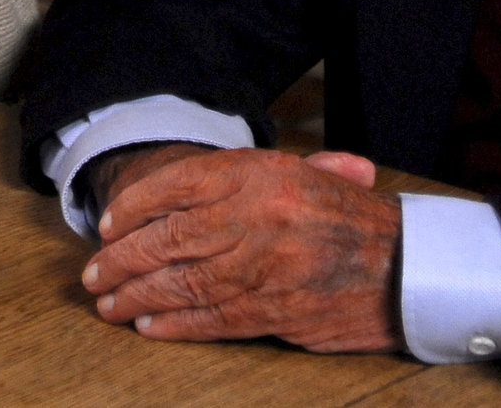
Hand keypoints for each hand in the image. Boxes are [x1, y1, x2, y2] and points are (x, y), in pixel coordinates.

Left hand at [81, 148, 402, 353]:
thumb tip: (171, 191)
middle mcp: (257, 217)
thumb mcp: (301, 173)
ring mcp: (265, 267)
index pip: (176, 186)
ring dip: (138, 297)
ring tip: (109, 304)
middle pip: (169, 239)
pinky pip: (212, 320)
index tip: (109, 225)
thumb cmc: (348, 217)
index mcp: (260, 175)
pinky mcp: (275, 311)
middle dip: (123, 260)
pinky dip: (175, 325)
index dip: (134, 207)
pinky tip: (150, 326)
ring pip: (183, 284)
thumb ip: (244, 174)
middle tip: (94, 273)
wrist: (406, 265)